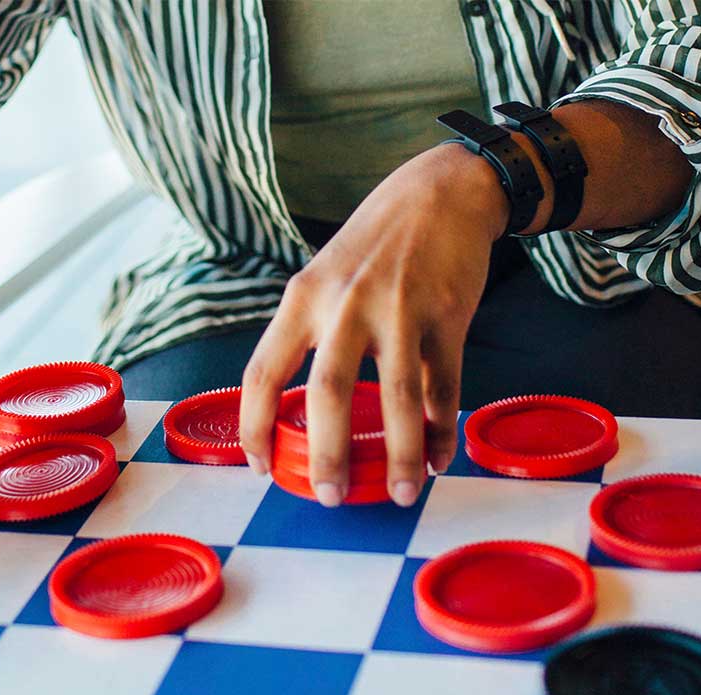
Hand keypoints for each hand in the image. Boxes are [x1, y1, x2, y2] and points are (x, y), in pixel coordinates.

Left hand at [239, 143, 509, 506]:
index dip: (253, 426)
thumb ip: (310, 332)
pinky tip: (437, 459)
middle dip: (327, 454)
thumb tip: (299, 410)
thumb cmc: (373, 244)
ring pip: (398, 398)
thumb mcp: (324, 276)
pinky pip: (443, 386)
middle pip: (329, 393)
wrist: (441, 191)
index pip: (261, 372)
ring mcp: (400, 310)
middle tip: (328, 497)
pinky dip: (441, 430)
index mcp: (302, 298)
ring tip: (399, 496)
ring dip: (399, 455)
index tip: (260, 467)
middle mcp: (346, 304)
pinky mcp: (447, 316)